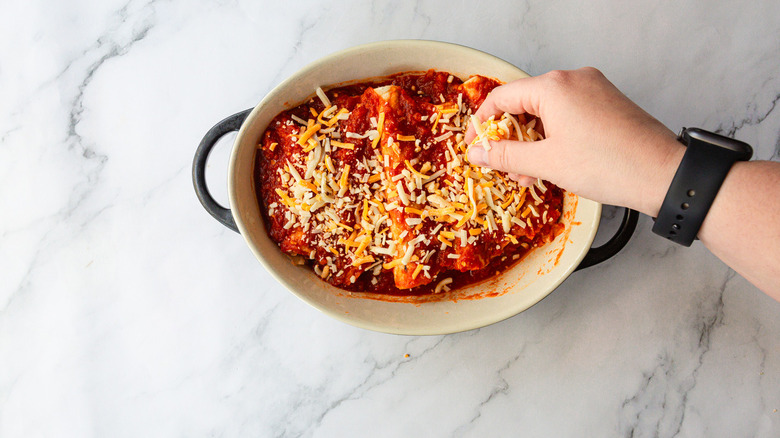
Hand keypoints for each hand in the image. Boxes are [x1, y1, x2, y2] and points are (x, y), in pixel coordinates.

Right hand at [465, 67, 684, 216]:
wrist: (663, 174)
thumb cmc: (608, 165)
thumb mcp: (546, 163)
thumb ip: (506, 156)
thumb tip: (478, 152)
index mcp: (554, 86)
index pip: (502, 97)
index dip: (482, 125)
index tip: (475, 147)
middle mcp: (574, 79)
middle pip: (525, 105)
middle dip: (510, 139)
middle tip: (503, 167)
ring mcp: (593, 89)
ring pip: (547, 113)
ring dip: (532, 143)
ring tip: (528, 175)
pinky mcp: (607, 103)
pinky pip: (569, 116)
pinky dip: (554, 138)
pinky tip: (552, 165)